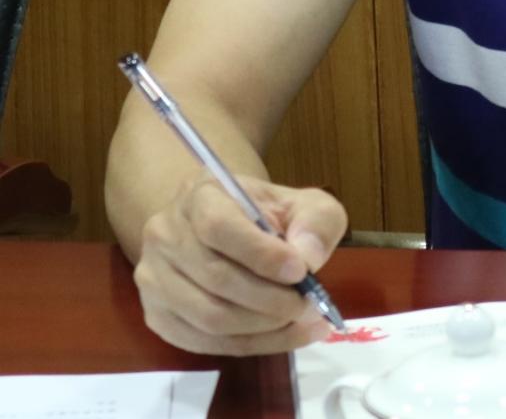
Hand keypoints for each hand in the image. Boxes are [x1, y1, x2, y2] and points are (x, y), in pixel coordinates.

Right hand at [133, 172, 347, 355]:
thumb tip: (309, 258)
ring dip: (263, 327)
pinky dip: (250, 345)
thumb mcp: (305, 204)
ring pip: (209, 318)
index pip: (219, 227)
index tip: (300, 271)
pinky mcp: (158, 316)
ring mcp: (154, 279)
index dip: (261, 254)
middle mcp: (166, 235)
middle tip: (309, 305)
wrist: (232, 229)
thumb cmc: (269, 215)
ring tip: (303, 321)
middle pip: (215, 278)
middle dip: (270, 299)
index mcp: (200, 196)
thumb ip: (316, 222)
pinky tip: (285, 336)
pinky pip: (203, 343)